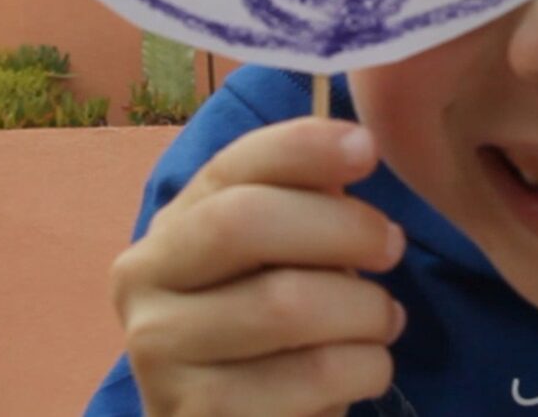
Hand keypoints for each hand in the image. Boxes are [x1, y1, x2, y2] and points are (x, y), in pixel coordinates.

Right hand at [110, 119, 407, 416]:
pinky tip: (363, 370)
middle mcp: (144, 284)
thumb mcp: (278, 263)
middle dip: (342, 227)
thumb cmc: (269, 338)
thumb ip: (302, 206)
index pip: (229, 167)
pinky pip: (313, 374)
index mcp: (168, 230)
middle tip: (392, 247)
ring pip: (286, 305)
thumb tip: (353, 148)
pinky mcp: (199, 415)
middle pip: (245, 223)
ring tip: (382, 320)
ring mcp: (161, 355)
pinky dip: (365, 367)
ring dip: (365, 309)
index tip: (366, 149)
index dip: (300, 147)